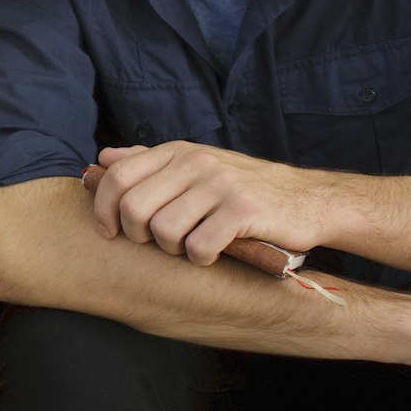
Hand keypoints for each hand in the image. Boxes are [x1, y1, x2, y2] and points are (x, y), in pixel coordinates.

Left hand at [89, 142, 332, 264]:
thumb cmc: (242, 188)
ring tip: (190, 247)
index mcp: (178, 152)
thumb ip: (149, 162)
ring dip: (172, 250)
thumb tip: (103, 159)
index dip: (103, 208)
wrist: (306, 199)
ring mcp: (220, 185)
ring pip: (163, 230)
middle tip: (156, 245)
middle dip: (137, 236)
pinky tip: (213, 254)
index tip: (109, 232)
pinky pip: (199, 246)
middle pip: (134, 207)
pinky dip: (201, 259)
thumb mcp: (195, 165)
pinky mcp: (243, 210)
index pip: (118, 176)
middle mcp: (196, 163)